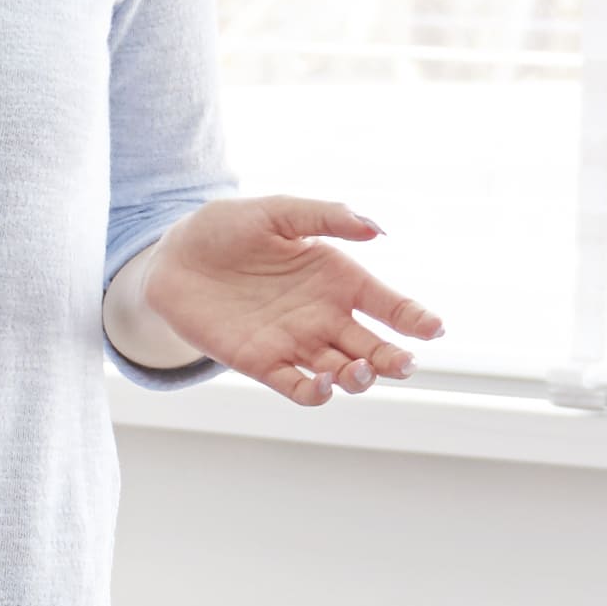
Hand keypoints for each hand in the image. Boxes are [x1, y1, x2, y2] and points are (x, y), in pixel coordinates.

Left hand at [125, 194, 444, 406]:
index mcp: (338, 279)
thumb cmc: (228, 229)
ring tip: (361, 368)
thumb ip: (325, 217)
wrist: (172, 257)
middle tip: (405, 361)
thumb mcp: (278, 212)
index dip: (415, 319)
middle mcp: (325, 316)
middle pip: (374, 347)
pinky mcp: (263, 363)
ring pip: (343, 373)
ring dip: (360, 378)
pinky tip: (323, 382)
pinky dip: (316, 393)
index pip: (389, 306)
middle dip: (395, 358)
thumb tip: (376, 229)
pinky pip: (298, 387)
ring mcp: (296, 343)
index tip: (433, 328)